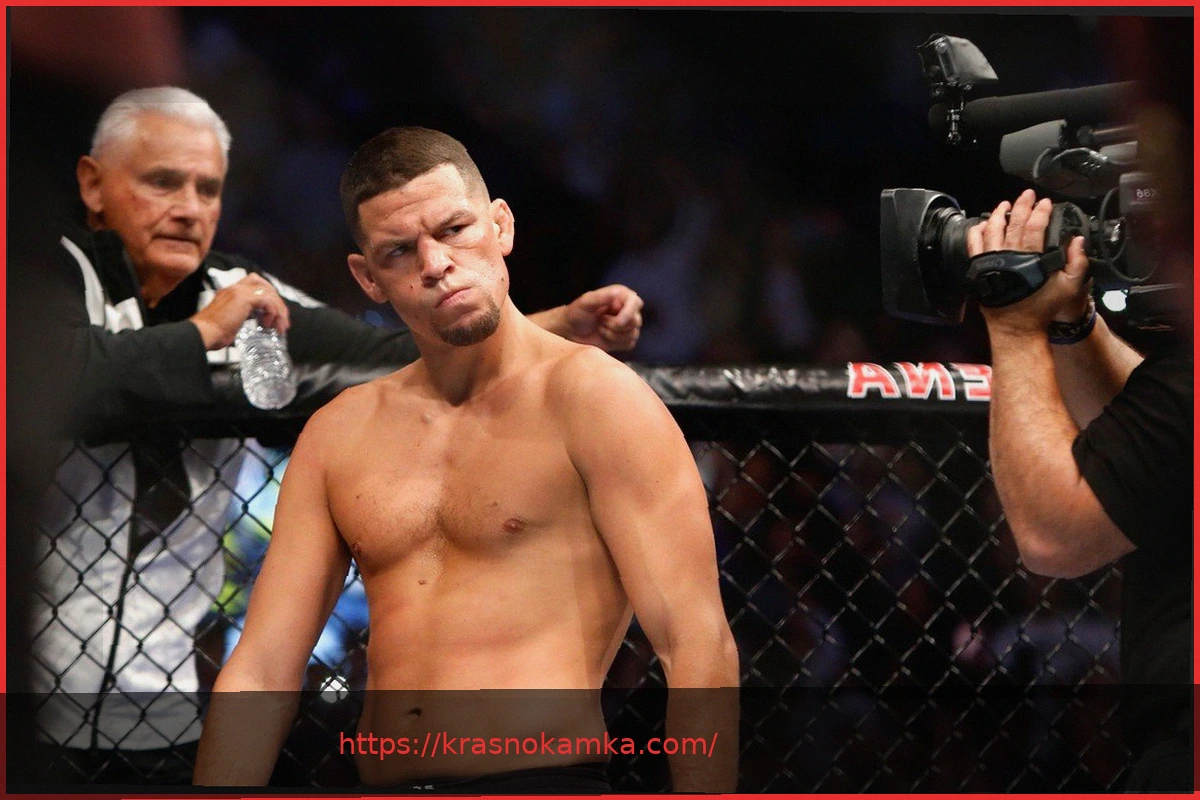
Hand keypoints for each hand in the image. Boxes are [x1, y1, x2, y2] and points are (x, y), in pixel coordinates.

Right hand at [190, 274, 290, 349]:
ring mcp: (238, 291)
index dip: (268, 297)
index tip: (274, 314)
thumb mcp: (232, 322)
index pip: (254, 284)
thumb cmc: (213, 334)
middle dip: (277, 302)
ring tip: (280, 326)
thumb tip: (258, 323)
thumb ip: (243, 317)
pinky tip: (268, 324)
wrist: (203, 334)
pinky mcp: (243, 298)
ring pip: (268, 292)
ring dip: (278, 310)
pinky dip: (272, 312)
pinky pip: (267, 300)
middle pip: (264, 285)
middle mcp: (234, 288)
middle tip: (283, 320)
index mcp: (230, 292)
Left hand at [562, 284, 643, 351]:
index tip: (618, 322)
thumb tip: (618, 292)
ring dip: (613, 334)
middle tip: (601, 321)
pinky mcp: (625, 339)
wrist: (571, 331)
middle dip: (616, 325)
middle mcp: (628, 309)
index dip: (629, 313)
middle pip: (635, 321)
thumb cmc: (577, 313)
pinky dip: (616, 343)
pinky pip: (629, 344)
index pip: (635, 303)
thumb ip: (601, 296)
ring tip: (600, 328)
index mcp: (621, 296)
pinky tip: (605, 337)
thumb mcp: (586, 302)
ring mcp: (628, 325)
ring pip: (632, 334)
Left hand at [966, 189, 1090, 338]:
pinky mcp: (979, 269)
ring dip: (998, 215)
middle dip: (1021, 206)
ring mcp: (991, 262)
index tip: (1045, 203)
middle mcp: (1008, 257)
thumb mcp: (1069, 287)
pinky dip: (977, 232)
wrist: (1016, 327)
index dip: (1040, 212)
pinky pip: (974, 245)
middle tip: (1027, 195)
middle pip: (1013, 224)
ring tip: (1004, 205)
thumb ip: (1077, 262)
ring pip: (991, 230)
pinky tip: (983, 224)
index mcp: (1030, 259)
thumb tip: (1078, 240)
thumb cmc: (1041, 308)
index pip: (1034, 227)